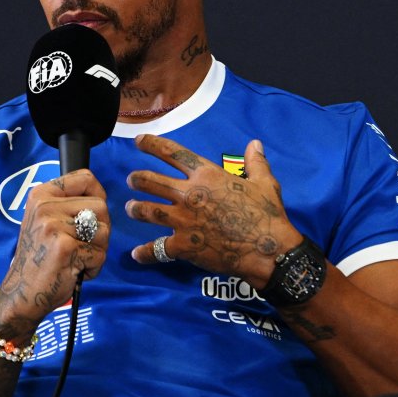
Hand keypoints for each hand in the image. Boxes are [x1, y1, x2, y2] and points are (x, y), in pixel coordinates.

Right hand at [0, 169, 108, 338]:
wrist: (22, 292)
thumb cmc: (40, 257)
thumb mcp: (45, 220)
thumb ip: (68, 204)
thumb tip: (100, 195)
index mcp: (41, 195)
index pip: (85, 178)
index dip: (98, 195)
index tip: (92, 213)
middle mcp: (45, 206)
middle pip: (101, 206)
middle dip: (100, 228)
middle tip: (82, 245)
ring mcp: (53, 226)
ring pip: (104, 230)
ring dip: (98, 250)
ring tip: (76, 258)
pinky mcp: (65, 248)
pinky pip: (99, 254)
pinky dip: (93, 267)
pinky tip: (74, 271)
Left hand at [125, 135, 301, 286]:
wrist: (267, 250)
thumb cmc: (267, 214)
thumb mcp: (265, 183)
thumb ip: (255, 162)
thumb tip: (255, 144)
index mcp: (206, 175)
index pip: (173, 153)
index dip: (152, 145)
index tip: (139, 142)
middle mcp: (189, 195)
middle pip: (151, 182)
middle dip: (137, 179)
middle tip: (131, 179)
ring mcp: (183, 221)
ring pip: (147, 211)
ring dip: (135, 208)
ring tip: (130, 208)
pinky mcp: (183, 246)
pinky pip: (157, 249)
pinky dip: (145, 253)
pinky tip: (136, 254)